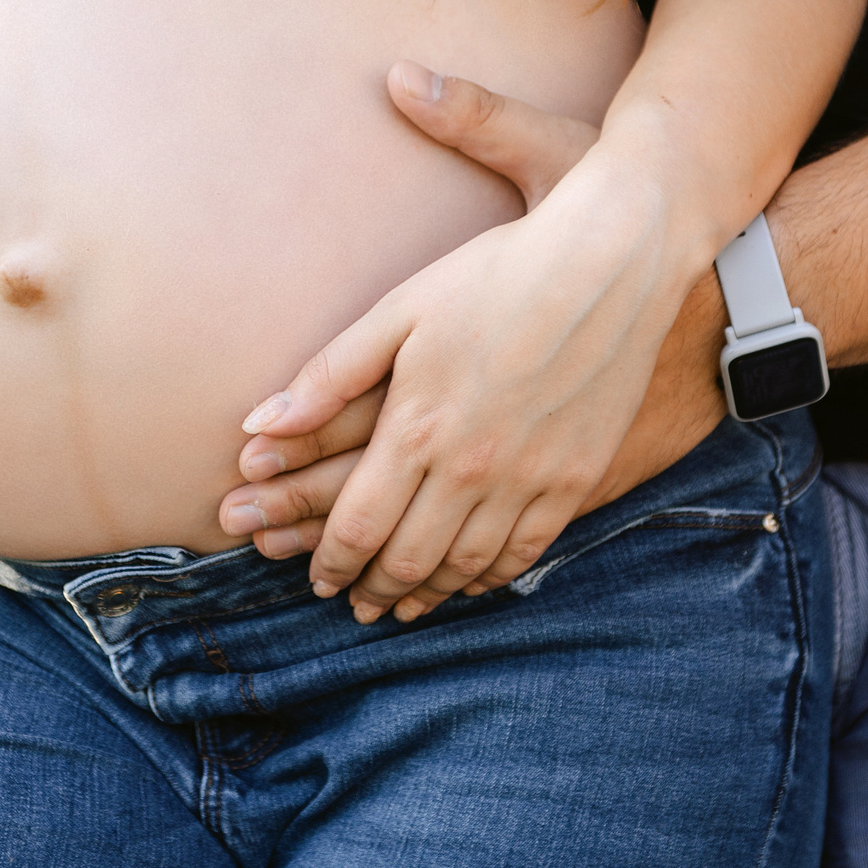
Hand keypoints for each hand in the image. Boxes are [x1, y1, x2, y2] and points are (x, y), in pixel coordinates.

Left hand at [222, 67, 728, 608]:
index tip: (317, 577)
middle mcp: (471, 466)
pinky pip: (525, 552)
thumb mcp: (400, 310)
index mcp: (417, 426)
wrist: (610, 262)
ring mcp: (529, 478)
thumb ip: (328, 377)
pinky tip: (471, 581)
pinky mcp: (576, 478)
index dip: (330, 562)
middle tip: (353, 603)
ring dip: (427, 594)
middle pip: (407, 558)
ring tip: (403, 605)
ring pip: (465, 565)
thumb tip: (257, 428)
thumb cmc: (495, 274)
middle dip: (372, 589)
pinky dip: (489, 577)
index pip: (357, 525)